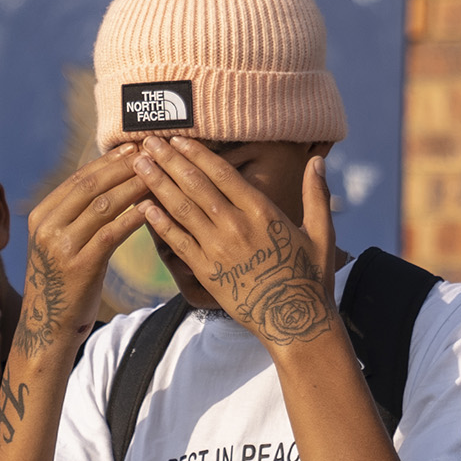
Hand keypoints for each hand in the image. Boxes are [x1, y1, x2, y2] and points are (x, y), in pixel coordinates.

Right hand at [17, 152, 152, 355]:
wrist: (47, 327)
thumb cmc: (63, 282)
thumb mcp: (60, 243)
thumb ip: (77, 215)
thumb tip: (110, 180)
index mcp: (42, 215)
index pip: (80, 178)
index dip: (110, 160)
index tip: (135, 146)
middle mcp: (47, 226)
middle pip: (91, 185)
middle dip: (124, 166)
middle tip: (152, 153)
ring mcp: (60, 246)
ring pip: (103, 205)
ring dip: (134, 187)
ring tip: (159, 175)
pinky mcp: (79, 266)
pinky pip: (111, 234)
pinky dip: (133, 218)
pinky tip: (152, 209)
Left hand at [130, 137, 337, 348]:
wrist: (296, 322)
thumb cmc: (311, 277)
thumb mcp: (321, 233)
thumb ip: (317, 194)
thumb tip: (319, 161)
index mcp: (263, 213)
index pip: (223, 174)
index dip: (197, 154)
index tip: (178, 138)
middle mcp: (237, 227)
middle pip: (196, 186)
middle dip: (169, 161)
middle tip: (147, 142)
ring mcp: (219, 250)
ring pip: (182, 210)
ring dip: (158, 185)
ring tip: (138, 165)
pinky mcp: (207, 273)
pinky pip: (178, 243)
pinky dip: (159, 223)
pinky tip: (143, 207)